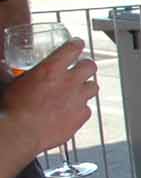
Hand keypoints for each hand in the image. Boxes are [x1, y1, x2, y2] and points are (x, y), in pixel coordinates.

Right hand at [1, 40, 96, 156]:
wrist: (20, 132)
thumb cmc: (13, 108)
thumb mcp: (10, 83)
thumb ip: (9, 73)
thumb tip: (2, 67)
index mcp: (52, 68)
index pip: (73, 48)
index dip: (77, 44)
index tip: (77, 44)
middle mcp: (69, 82)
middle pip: (90, 66)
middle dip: (86, 66)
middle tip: (81, 68)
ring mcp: (78, 99)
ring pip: (93, 87)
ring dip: (86, 87)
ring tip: (78, 90)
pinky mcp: (81, 117)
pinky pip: (87, 109)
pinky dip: (80, 108)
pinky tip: (72, 110)